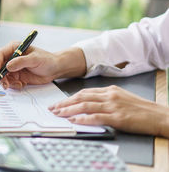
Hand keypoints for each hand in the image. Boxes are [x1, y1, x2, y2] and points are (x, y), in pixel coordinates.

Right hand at [0, 43, 86, 89]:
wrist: (55, 69)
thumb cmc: (47, 60)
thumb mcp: (35, 59)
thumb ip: (21, 61)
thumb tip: (8, 66)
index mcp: (14, 48)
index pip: (0, 55)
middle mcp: (11, 58)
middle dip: (0, 76)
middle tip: (5, 83)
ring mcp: (13, 68)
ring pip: (3, 76)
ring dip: (7, 82)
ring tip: (17, 85)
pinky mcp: (17, 76)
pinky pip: (10, 82)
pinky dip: (13, 86)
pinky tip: (21, 85)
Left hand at [49, 85, 168, 136]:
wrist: (159, 116)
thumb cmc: (141, 109)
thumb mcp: (121, 98)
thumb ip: (105, 99)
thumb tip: (88, 104)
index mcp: (109, 90)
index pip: (84, 92)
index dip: (69, 98)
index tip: (59, 103)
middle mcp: (109, 96)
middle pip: (81, 97)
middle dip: (64, 103)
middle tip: (53, 108)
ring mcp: (113, 106)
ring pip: (85, 106)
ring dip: (69, 110)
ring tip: (58, 114)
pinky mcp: (117, 117)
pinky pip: (96, 117)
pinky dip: (83, 119)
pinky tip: (74, 121)